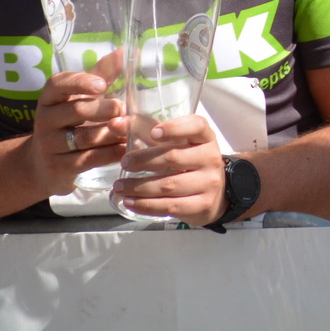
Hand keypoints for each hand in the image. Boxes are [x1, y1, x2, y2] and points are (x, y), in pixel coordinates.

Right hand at [28, 51, 124, 196]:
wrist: (42, 166)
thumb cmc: (70, 123)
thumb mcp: (81, 98)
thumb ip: (102, 75)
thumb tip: (129, 50)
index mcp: (50, 98)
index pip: (58, 84)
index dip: (80, 82)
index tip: (102, 85)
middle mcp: (45, 120)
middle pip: (76, 111)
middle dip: (104, 109)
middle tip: (125, 108)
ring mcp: (49, 146)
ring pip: (84, 137)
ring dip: (111, 132)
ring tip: (131, 128)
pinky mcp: (57, 169)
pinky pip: (88, 159)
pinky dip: (110, 153)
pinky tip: (126, 148)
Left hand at [112, 113, 226, 225]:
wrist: (215, 192)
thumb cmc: (189, 161)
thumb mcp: (176, 143)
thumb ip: (146, 131)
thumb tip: (115, 124)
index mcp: (205, 137)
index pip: (196, 127)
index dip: (175, 128)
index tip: (154, 133)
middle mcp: (211, 158)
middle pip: (175, 157)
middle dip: (144, 160)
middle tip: (124, 163)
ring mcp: (209, 183)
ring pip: (169, 185)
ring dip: (139, 187)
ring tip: (119, 187)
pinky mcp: (202, 205)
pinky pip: (170, 206)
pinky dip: (146, 205)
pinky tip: (131, 202)